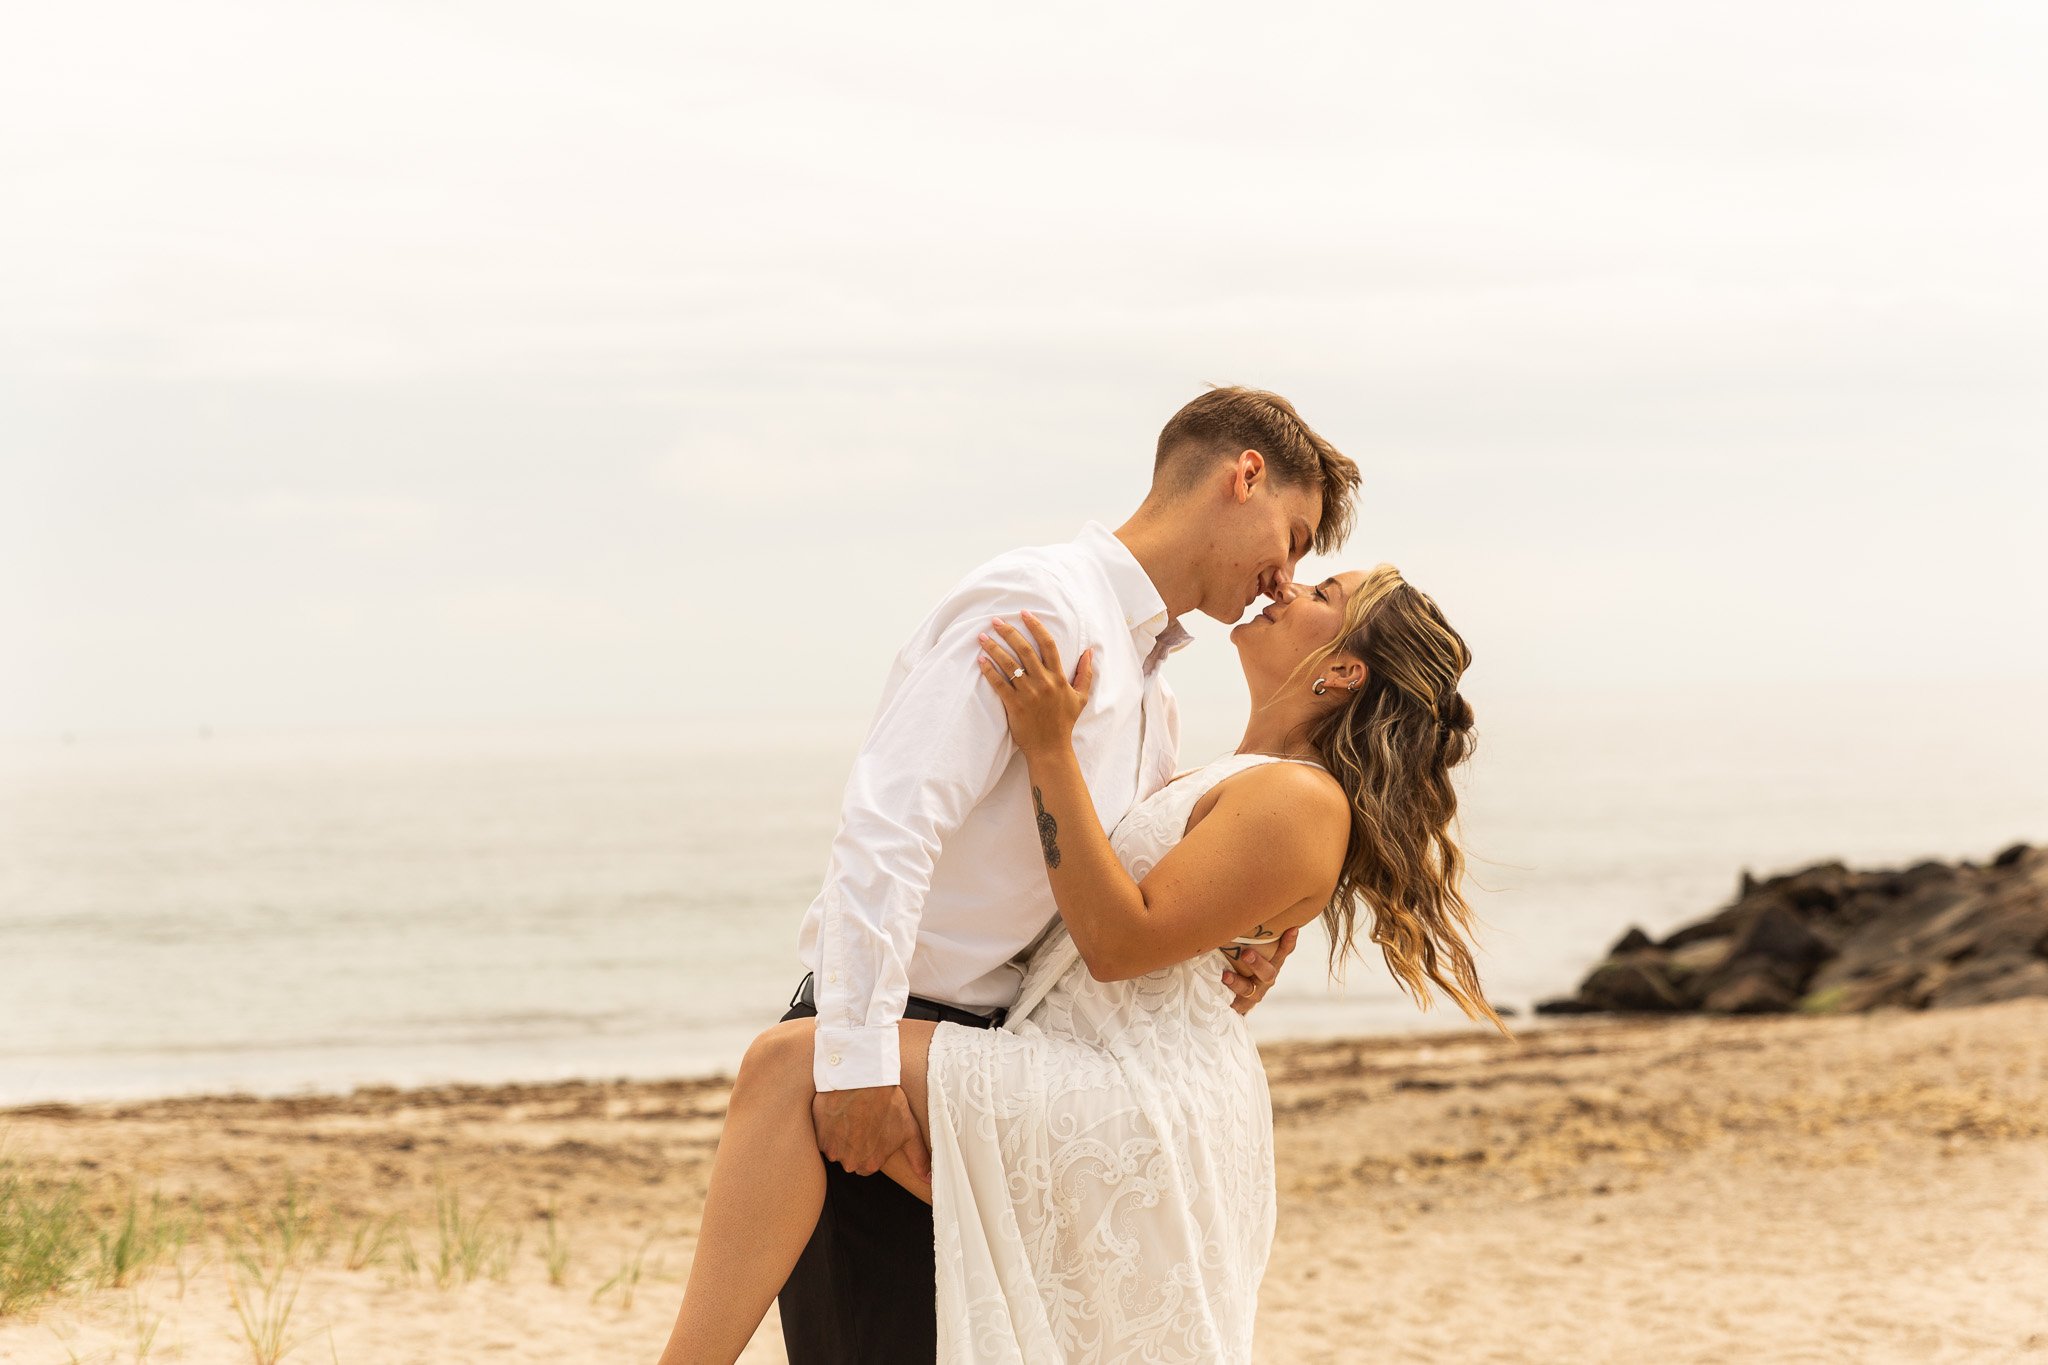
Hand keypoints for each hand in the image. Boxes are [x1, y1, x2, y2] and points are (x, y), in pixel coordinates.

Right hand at [811, 1085, 930, 1182]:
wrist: (865, 1079)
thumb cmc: (888, 1103)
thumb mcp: (909, 1130)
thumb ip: (918, 1158)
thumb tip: (929, 1179)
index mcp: (870, 1164)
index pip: (866, 1165)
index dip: (869, 1148)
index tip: (871, 1132)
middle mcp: (849, 1162)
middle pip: (850, 1158)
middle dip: (854, 1144)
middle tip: (862, 1122)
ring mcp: (832, 1149)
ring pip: (835, 1148)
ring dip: (840, 1136)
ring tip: (851, 1115)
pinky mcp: (819, 1134)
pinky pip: (821, 1136)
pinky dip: (827, 1127)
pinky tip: (838, 1113)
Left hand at [975, 611, 1092, 754]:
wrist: (1051, 748)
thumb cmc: (1064, 722)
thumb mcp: (1080, 697)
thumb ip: (1085, 673)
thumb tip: (1089, 651)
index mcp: (1058, 678)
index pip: (1048, 645)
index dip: (1036, 626)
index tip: (1024, 613)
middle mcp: (1044, 682)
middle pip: (1025, 649)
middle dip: (1009, 632)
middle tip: (995, 620)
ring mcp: (1028, 694)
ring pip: (1009, 665)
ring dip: (994, 648)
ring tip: (982, 637)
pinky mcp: (1014, 705)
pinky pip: (999, 684)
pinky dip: (989, 671)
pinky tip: (981, 660)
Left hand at [1222, 926, 1298, 1015]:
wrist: (1227, 994)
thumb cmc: (1234, 958)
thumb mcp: (1239, 943)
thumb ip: (1240, 928)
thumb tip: (1228, 902)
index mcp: (1270, 961)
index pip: (1283, 951)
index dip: (1289, 941)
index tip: (1293, 928)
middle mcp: (1265, 977)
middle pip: (1269, 972)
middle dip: (1258, 963)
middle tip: (1246, 953)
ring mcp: (1254, 993)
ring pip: (1251, 989)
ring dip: (1238, 982)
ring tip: (1225, 975)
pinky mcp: (1242, 1006)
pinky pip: (1237, 1004)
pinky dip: (1229, 997)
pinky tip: (1220, 989)